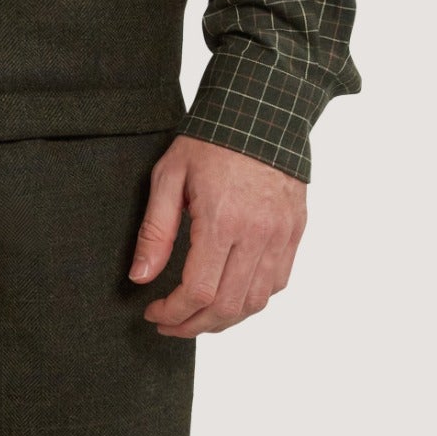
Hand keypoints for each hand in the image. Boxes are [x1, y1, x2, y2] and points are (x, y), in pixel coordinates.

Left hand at [130, 137, 307, 338]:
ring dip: (224, 319)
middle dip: (194, 325)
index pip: (198, 292)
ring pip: (256, 302)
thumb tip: (140, 277)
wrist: (262, 110)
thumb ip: (155, 232)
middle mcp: (258, 234)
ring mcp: (281, 235)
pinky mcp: (295, 231)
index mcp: (222, 221)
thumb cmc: (211, 141)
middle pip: (227, 306)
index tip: (153, 312)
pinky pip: (278, 282)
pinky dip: (253, 299)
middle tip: (170, 324)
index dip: (173, 313)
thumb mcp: (168, 178)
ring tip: (198, 317)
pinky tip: (230, 295)